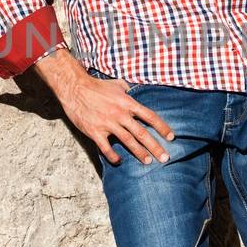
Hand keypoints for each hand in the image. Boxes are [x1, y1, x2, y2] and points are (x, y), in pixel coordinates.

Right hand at [56, 66, 175, 165]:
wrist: (75, 88)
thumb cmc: (97, 86)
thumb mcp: (117, 84)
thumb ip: (129, 90)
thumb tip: (136, 91)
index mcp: (127, 103)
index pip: (150, 116)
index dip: (162, 127)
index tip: (171, 137)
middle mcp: (120, 114)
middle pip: (142, 133)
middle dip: (155, 147)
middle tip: (165, 157)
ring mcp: (108, 123)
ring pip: (128, 141)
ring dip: (139, 153)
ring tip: (148, 162)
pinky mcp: (95, 131)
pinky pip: (106, 147)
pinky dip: (112, 155)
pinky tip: (118, 161)